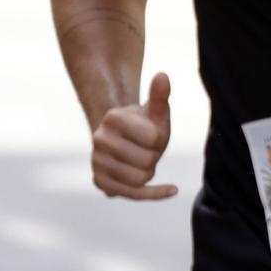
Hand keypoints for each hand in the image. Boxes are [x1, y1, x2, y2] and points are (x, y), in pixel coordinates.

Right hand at [91, 72, 176, 200]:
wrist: (124, 140)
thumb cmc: (143, 125)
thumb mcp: (155, 111)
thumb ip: (160, 95)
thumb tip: (162, 76)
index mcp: (112, 117)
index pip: (154, 139)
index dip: (159, 139)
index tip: (151, 134)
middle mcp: (99, 139)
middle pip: (147, 161)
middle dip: (154, 157)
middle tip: (145, 149)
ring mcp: (97, 162)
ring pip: (141, 178)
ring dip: (149, 172)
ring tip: (140, 160)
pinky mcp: (101, 183)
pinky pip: (134, 194)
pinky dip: (156, 193)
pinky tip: (172, 189)